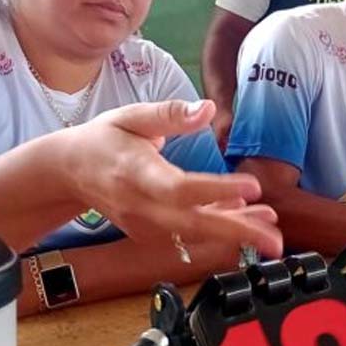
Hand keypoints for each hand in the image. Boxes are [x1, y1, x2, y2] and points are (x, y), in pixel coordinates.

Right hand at [58, 99, 282, 257]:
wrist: (70, 171)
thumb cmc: (104, 139)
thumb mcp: (131, 115)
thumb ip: (170, 114)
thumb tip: (207, 108)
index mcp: (135, 173)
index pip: (179, 188)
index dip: (216, 191)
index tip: (253, 187)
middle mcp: (140, 206)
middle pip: (193, 223)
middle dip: (237, 231)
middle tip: (275, 237)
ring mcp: (144, 224)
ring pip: (195, 234)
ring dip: (235, 233)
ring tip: (270, 230)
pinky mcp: (150, 233)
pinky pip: (189, 235)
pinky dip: (218, 230)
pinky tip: (247, 220)